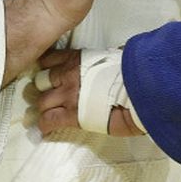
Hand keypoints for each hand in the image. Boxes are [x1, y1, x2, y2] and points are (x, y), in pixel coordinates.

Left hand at [23, 49, 145, 136]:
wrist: (139, 92)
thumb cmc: (132, 73)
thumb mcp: (115, 56)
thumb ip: (104, 58)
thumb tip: (115, 54)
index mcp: (77, 59)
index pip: (49, 59)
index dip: (46, 67)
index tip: (48, 73)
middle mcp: (68, 76)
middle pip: (40, 81)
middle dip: (42, 89)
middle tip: (48, 95)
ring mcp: (68, 96)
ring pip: (41, 102)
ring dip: (44, 108)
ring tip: (48, 113)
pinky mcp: (72, 115)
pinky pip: (48, 120)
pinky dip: (45, 124)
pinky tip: (46, 128)